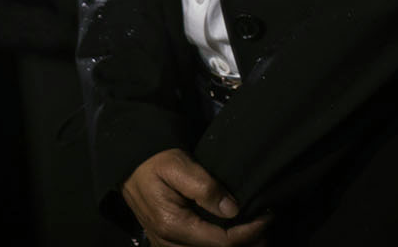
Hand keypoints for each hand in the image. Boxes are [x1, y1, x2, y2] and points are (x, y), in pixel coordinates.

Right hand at [121, 149, 271, 246]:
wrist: (130, 162)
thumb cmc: (155, 161)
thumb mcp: (179, 165)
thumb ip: (205, 188)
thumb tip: (232, 209)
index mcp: (172, 224)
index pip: (222, 240)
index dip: (249, 232)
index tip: (267, 217)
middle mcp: (168, 241)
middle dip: (246, 244)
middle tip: (267, 229)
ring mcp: (166, 244)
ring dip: (233, 246)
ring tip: (255, 235)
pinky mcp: (167, 242)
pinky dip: (217, 244)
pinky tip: (232, 234)